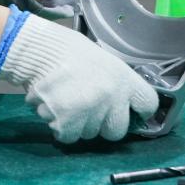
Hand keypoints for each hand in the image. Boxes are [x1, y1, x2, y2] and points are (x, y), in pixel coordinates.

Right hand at [0, 14, 157, 142]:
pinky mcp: (68, 121)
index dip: (140, 110)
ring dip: (79, 123)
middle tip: (89, 109)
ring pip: (90, 134)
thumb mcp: (101, 59)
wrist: (37, 48)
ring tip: (66, 101)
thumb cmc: (67, 50)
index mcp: (123, 77)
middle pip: (117, 129)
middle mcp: (111, 96)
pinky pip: (69, 136)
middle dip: (104, 124)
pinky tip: (55, 108)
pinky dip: (61, 127)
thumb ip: (114, 82)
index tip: (131, 111)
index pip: (148, 103)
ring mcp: (90, 110)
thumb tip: (122, 103)